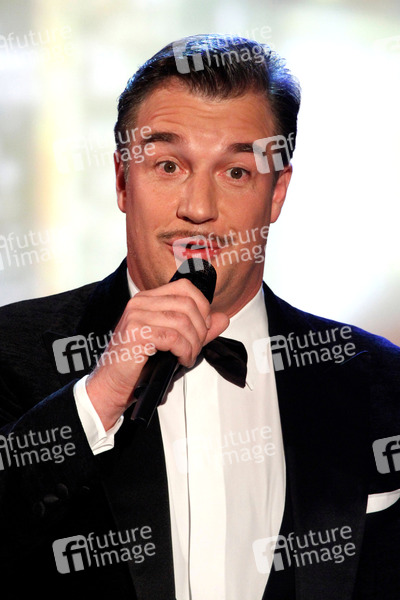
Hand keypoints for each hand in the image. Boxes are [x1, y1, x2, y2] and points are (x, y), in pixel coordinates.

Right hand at [86, 278, 228, 429]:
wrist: (112, 384)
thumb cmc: (139, 363)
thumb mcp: (173, 341)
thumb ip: (198, 328)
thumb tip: (224, 318)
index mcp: (148, 299)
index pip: (185, 288)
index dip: (202, 306)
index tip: (204, 328)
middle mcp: (140, 302)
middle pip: (187, 304)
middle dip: (200, 329)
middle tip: (196, 348)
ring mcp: (136, 316)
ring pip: (182, 321)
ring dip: (193, 343)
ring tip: (188, 357)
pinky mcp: (135, 333)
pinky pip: (173, 338)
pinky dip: (184, 351)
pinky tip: (181, 360)